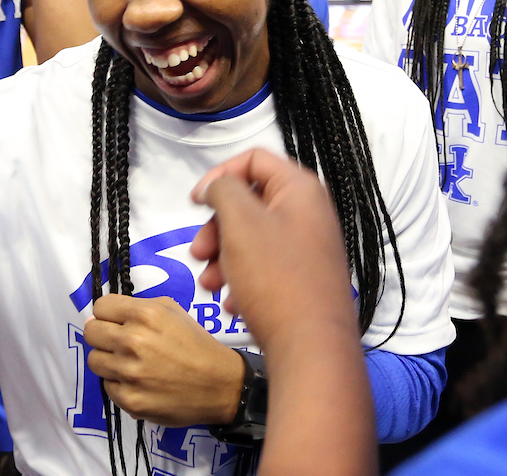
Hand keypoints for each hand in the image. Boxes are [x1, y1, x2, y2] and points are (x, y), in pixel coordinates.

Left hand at [84, 295, 244, 426]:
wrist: (219, 385)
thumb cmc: (196, 345)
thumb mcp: (173, 311)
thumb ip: (138, 306)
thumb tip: (104, 315)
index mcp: (145, 315)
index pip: (100, 307)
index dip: (108, 314)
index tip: (115, 321)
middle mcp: (133, 341)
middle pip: (91, 332)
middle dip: (103, 335)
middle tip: (119, 342)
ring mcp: (129, 373)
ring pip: (94, 360)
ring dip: (108, 360)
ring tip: (129, 363)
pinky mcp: (129, 400)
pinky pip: (107, 386)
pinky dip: (120, 384)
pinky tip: (139, 382)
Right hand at [191, 150, 375, 475]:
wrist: (311, 347)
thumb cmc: (276, 277)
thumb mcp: (240, 222)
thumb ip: (224, 190)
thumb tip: (215, 185)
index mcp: (300, 189)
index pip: (253, 160)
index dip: (219, 175)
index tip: (195, 202)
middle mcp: (310, 214)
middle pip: (250, 202)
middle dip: (217, 227)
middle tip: (197, 253)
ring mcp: (310, 248)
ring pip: (253, 239)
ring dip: (224, 257)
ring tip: (210, 284)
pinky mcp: (306, 280)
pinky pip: (266, 268)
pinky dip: (243, 280)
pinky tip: (232, 303)